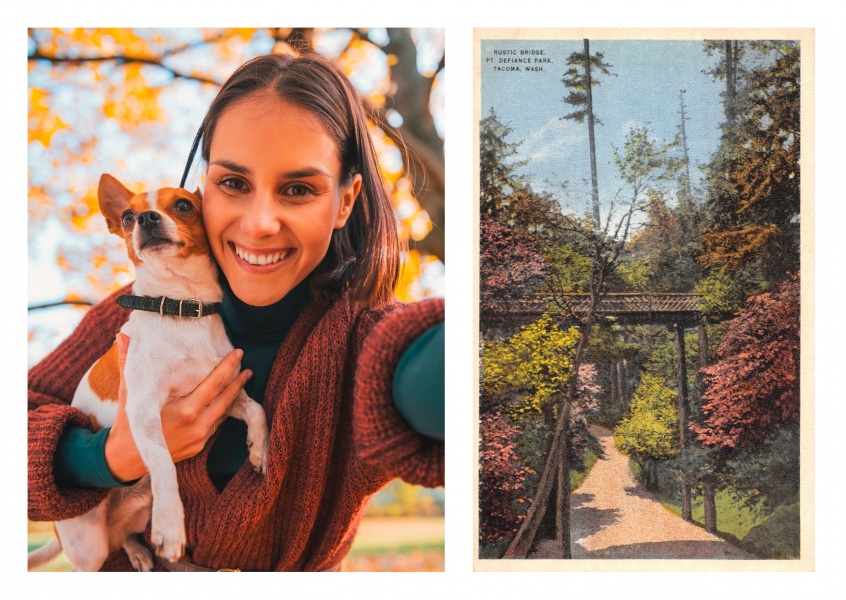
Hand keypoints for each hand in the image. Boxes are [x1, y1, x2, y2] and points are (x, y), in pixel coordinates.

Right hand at [103, 332, 251, 482]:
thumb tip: (122, 336)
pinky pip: (216, 425)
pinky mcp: (199, 447)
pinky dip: (222, 411)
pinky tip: (225, 400)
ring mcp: (200, 438)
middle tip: (246, 365)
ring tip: (241, 380)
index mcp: (185, 411)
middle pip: (226, 399)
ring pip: (223, 413)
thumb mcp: (128, 393)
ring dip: (233, 396)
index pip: (214, 384)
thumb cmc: (128, 424)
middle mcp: (197, 425)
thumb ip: (129, 364)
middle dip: (238, 381)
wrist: (126, 461)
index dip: (228, 367)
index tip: (238, 353)